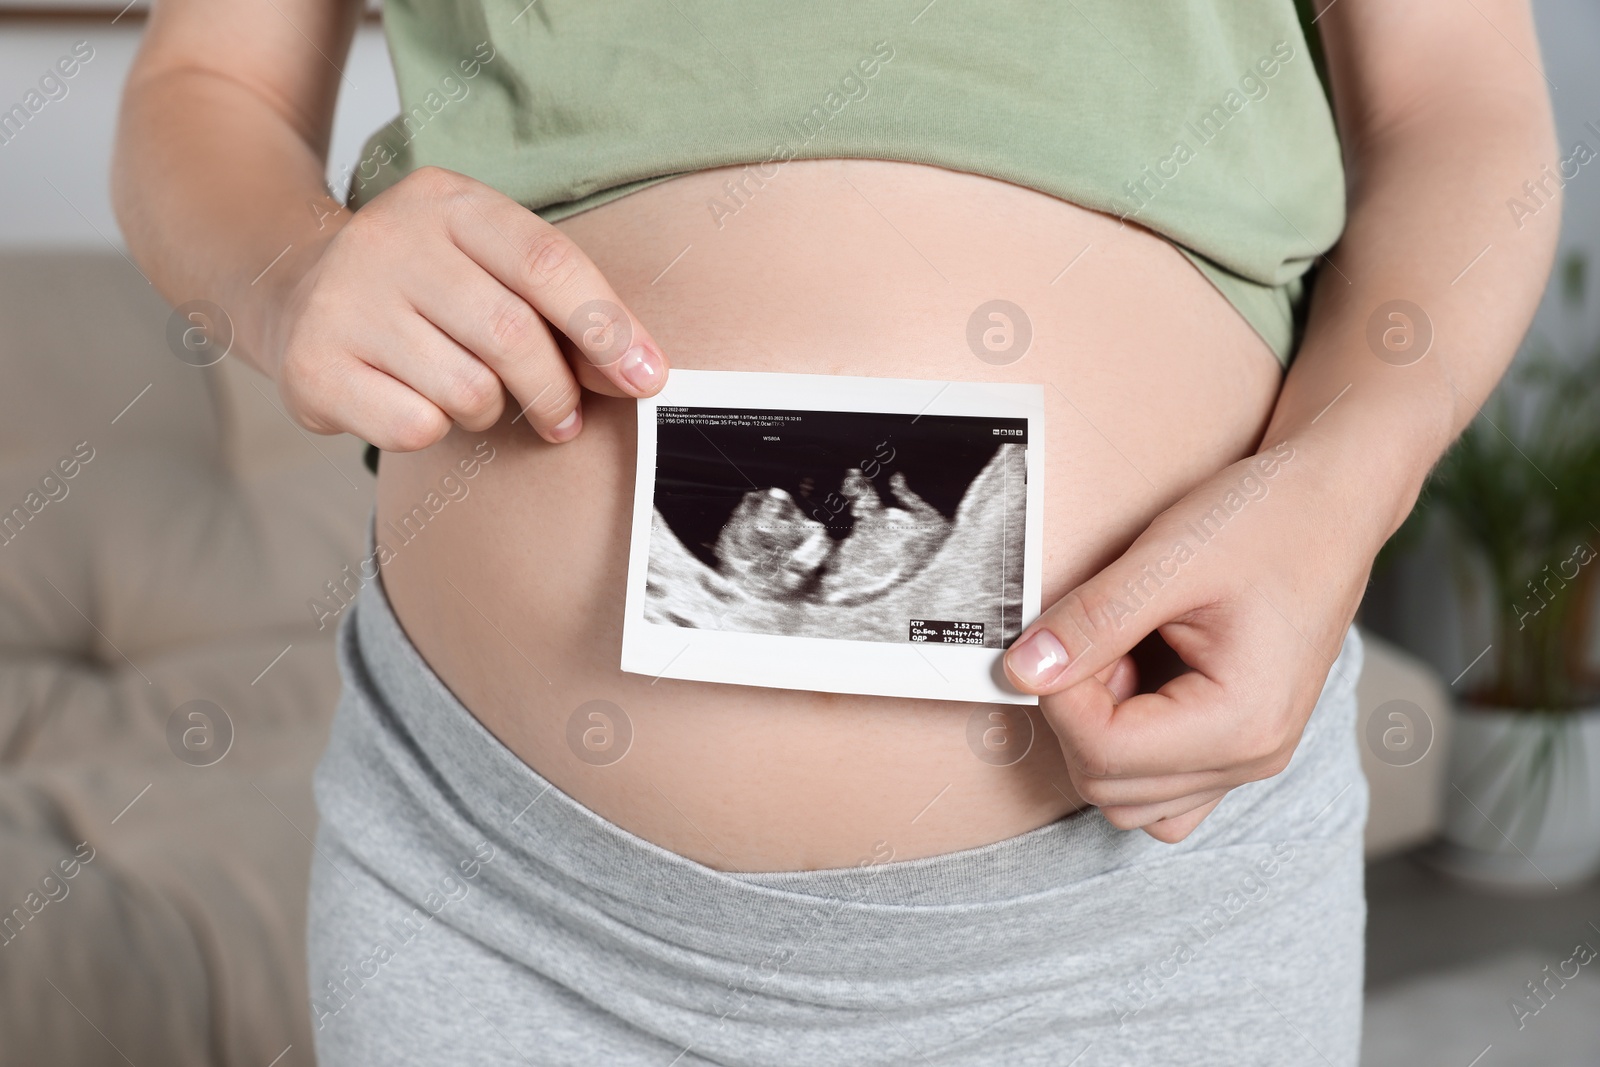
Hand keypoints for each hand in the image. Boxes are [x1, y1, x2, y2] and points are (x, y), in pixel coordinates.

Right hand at [263, 166, 667, 448]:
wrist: (291, 287)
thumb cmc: (422, 286)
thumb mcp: (485, 262)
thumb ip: (559, 303)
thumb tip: (639, 369)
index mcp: (447, 202)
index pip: (547, 264)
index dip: (607, 328)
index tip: (646, 378)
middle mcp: (388, 239)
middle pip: (513, 336)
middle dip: (555, 391)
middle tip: (563, 417)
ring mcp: (343, 300)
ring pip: (468, 391)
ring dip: (488, 411)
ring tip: (467, 392)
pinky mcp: (312, 365)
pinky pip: (416, 427)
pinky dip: (433, 429)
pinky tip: (411, 400)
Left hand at [1002, 440, 1375, 842]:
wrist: (1332, 502)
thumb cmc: (1269, 520)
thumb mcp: (1168, 560)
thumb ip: (1090, 621)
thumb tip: (1022, 672)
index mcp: (1243, 723)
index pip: (1104, 753)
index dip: (1060, 696)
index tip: (1063, 636)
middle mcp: (1252, 758)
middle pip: (1109, 786)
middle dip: (1079, 714)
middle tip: (1099, 638)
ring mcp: (1249, 758)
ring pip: (1130, 798)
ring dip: (1100, 736)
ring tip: (1123, 656)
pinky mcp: (1238, 743)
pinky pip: (1162, 785)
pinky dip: (1129, 748)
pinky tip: (1138, 680)